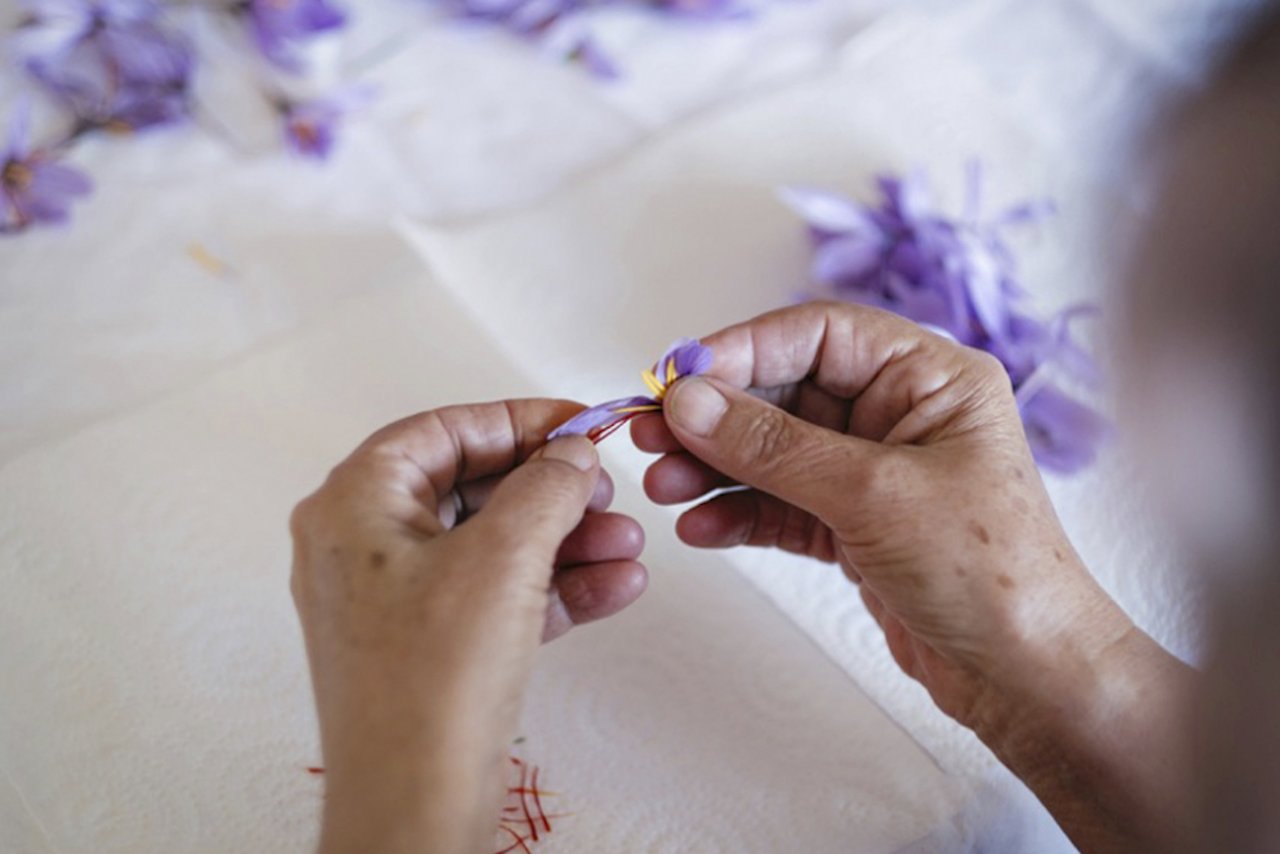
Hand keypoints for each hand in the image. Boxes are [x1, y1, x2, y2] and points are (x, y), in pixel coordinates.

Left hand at [290, 400, 645, 853]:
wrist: (416, 803)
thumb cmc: (430, 684)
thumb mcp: (503, 557)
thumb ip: (545, 487)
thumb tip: (571, 454)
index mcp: (354, 505)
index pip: (443, 430)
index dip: (519, 421)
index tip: (578, 424)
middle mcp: (364, 546)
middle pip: (473, 486)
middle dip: (553, 492)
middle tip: (605, 491)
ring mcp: (394, 600)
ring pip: (492, 544)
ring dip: (565, 541)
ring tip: (627, 544)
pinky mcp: (427, 647)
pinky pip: (495, 595)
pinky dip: (552, 587)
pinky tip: (614, 585)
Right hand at [633, 302, 1192, 849]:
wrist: (1028, 678)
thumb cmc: (988, 572)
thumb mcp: (873, 494)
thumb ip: (774, 445)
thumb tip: (688, 401)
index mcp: (929, 377)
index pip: (819, 334)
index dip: (742, 349)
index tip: (677, 377)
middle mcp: (900, 414)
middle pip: (787, 392)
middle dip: (717, 415)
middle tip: (652, 435)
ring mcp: (875, 472)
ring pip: (775, 451)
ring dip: (716, 466)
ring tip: (663, 486)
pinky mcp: (855, 526)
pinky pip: (782, 503)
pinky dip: (740, 512)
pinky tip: (701, 526)